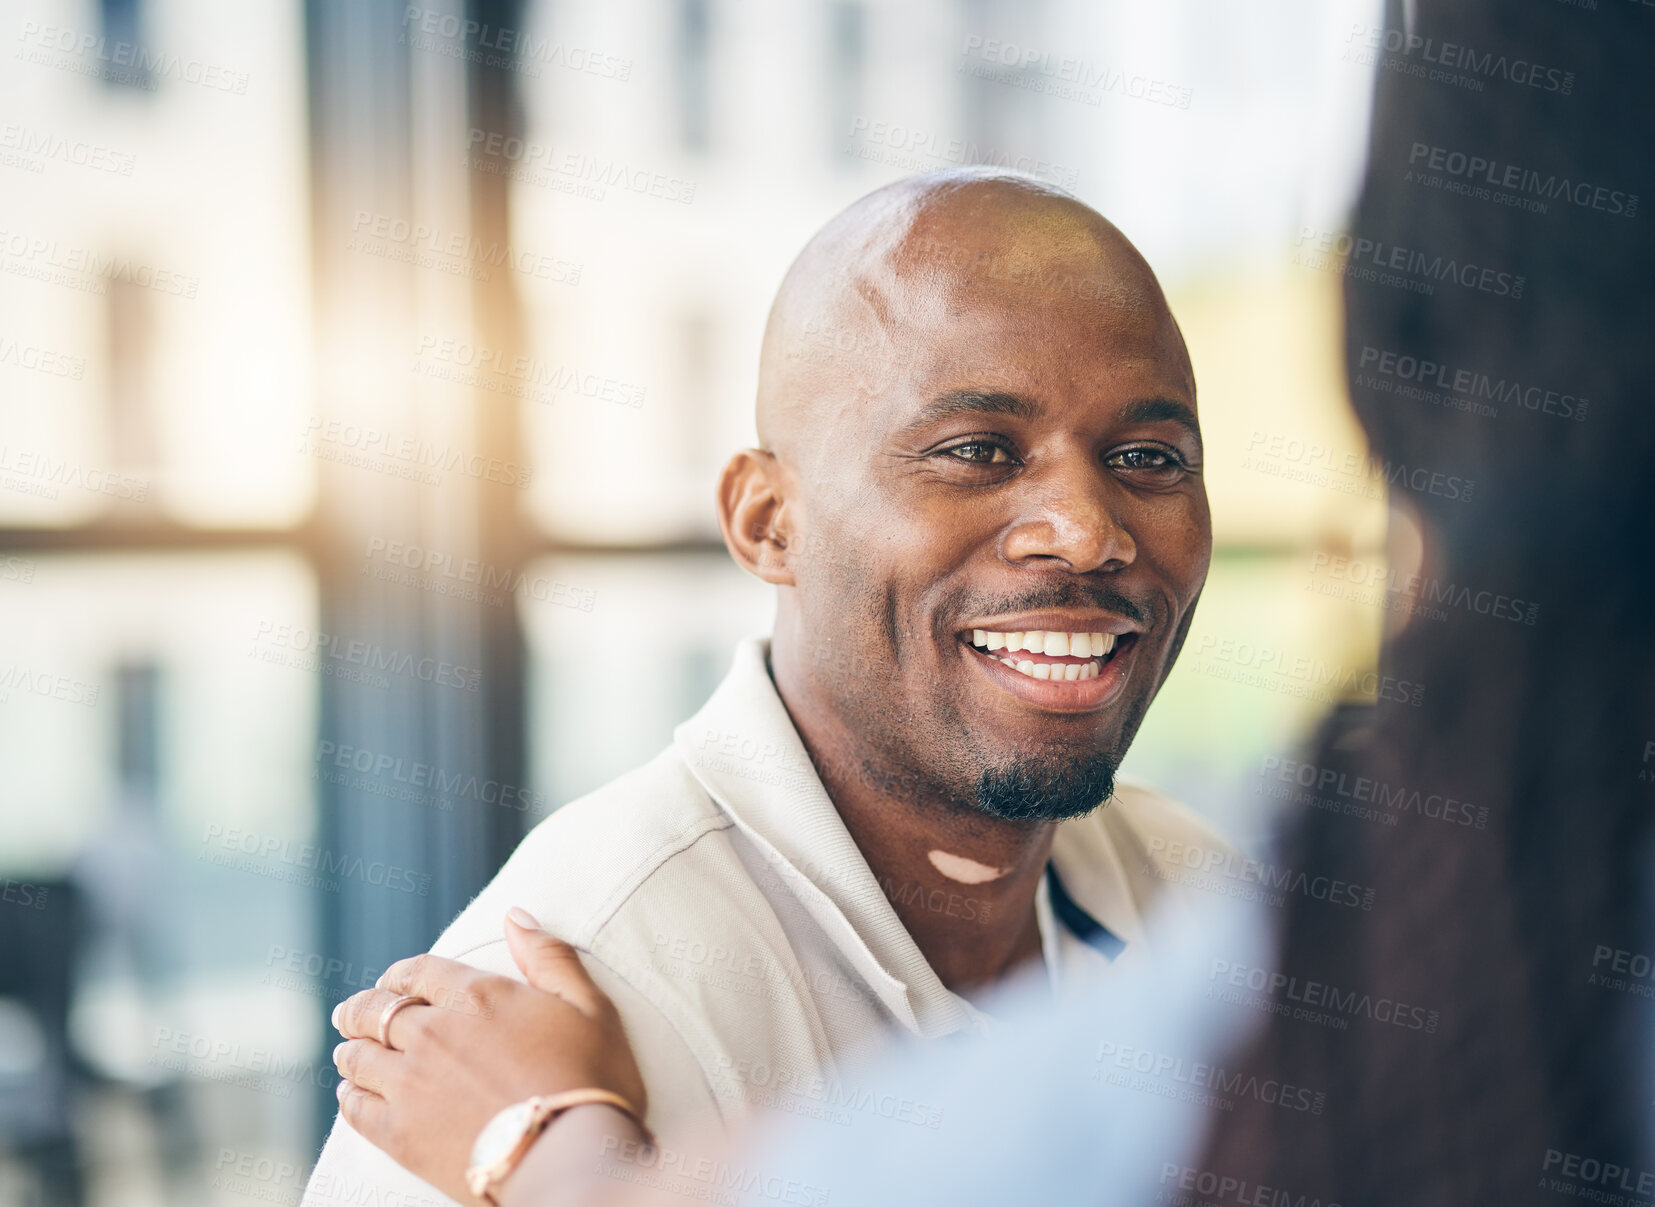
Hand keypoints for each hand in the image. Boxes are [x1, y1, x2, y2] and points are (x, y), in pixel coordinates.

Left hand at [331, 908, 647, 1204]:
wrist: (569, 1158)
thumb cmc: (590, 1083)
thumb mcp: (590, 1007)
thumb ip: (549, 958)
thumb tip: (515, 917)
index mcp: (478, 997)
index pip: (418, 972)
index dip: (400, 975)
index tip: (392, 982)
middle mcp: (434, 1032)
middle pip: (378, 1011)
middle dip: (362, 1009)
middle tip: (350, 1013)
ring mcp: (411, 1083)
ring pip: (360, 1055)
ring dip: (351, 1048)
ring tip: (348, 1051)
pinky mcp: (400, 1132)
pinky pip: (356, 1107)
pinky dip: (349, 1095)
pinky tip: (351, 1094)